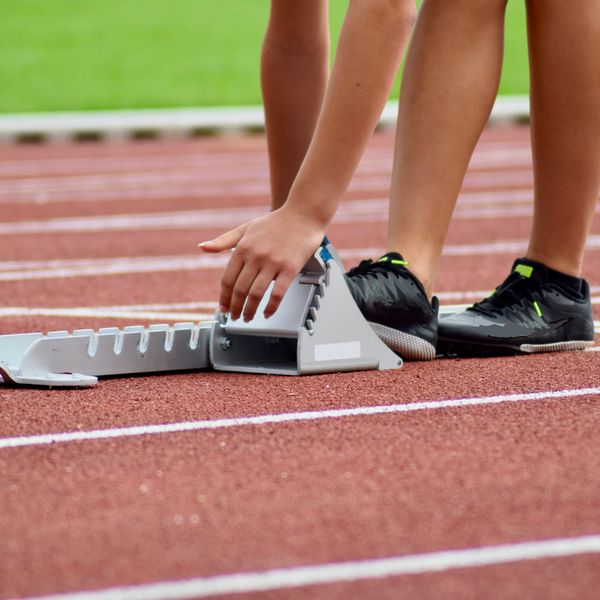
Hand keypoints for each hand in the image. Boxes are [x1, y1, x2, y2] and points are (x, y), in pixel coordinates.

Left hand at [199, 207, 324, 321]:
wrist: (303, 214)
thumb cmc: (275, 223)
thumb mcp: (245, 228)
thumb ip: (223, 241)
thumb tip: (202, 247)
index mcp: (243, 248)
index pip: (228, 279)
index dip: (224, 297)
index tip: (223, 308)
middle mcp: (256, 256)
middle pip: (240, 289)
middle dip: (235, 307)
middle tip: (235, 317)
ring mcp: (273, 263)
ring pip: (257, 294)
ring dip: (250, 310)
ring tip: (248, 318)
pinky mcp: (290, 268)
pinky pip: (278, 293)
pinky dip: (271, 307)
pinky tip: (267, 313)